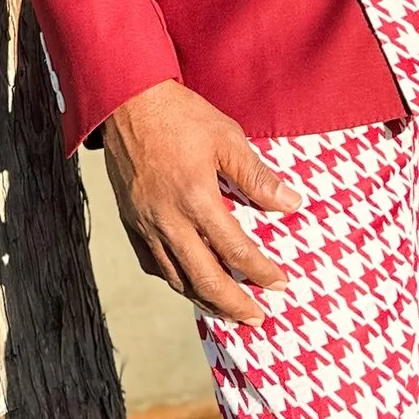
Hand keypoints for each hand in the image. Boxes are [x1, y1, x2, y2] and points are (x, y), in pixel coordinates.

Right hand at [101, 80, 302, 324]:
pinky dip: (173, 279)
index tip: (281, 284)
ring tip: (226, 310)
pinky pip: (151, 263)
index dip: (261, 273)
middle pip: (204, 279)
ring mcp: (145, 223)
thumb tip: (291, 204)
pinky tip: (187, 281)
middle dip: (234, 304)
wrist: (126, 100)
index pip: (235, 250)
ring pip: (175, 278)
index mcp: (196, 197)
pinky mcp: (130, 220)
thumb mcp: (226, 136)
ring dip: (204, 299)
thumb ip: (257, 176)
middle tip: (257, 318)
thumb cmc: (180, 114)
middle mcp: (168, 219)